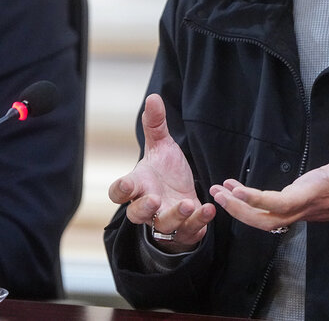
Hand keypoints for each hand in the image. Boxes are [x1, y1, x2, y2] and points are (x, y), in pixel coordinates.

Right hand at [108, 94, 215, 251]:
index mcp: (138, 186)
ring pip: (163, 225)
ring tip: (186, 203)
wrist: (184, 198)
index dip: (121, 189)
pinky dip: (199, 221)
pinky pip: (190, 230)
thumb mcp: (162, 147)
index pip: (119, 192)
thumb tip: (153, 97)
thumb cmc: (166, 174)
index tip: (127, 184)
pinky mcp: (186, 230)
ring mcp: (166, 220)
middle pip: (136, 214)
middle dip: (144, 208)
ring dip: (175, 216)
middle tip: (155, 199)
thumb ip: (155, 125)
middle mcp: (148, 206)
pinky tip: (209, 208)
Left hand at [210, 127, 328, 230]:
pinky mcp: (306, 208)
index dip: (258, 201)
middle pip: (267, 220)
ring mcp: (306, 210)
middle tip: (215, 193)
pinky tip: (242, 192)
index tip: (236, 191)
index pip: (282, 204)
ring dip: (243, 209)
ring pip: (269, 220)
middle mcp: (308, 206)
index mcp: (319, 193)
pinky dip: (255, 206)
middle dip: (239, 210)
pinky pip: (275, 214)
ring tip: (221, 192)